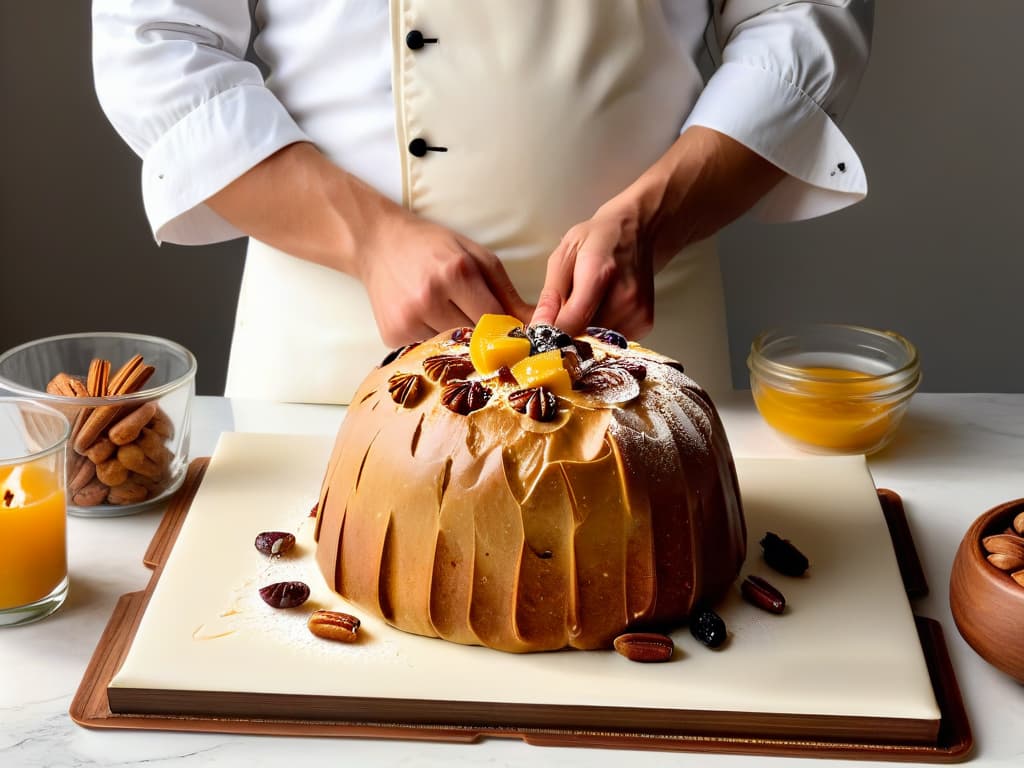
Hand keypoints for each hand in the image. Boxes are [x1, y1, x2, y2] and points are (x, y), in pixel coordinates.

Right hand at [206, 143, 531, 346]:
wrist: (377, 243)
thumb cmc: (434, 247)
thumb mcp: (477, 257)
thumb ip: (507, 293)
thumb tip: (538, 324)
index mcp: (455, 273)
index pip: (495, 319)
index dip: (509, 332)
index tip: (520, 340)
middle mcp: (429, 297)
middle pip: (475, 339)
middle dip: (488, 341)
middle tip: (495, 339)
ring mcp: (408, 319)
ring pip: (452, 349)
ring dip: (461, 344)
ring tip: (456, 323)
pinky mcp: (392, 335)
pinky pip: (427, 351)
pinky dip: (436, 344)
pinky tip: (431, 324)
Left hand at [532, 127, 786, 337]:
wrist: (659, 218)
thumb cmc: (607, 228)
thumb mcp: (570, 250)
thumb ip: (553, 292)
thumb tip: (539, 328)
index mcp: (599, 274)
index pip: (567, 327)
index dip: (548, 339)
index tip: (537, 343)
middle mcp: (622, 298)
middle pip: (581, 341)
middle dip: (564, 337)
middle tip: (552, 328)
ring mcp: (638, 313)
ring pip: (598, 344)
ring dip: (583, 333)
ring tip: (577, 310)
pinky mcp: (647, 321)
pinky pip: (615, 340)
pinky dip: (601, 332)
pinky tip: (598, 312)